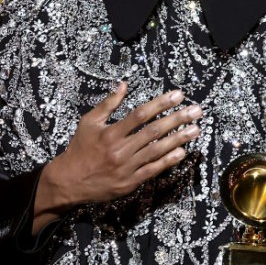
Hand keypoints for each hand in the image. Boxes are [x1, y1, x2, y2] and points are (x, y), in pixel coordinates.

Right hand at [32, 82, 201, 232]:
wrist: (69, 182)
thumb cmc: (80, 149)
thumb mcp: (89, 122)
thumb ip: (107, 104)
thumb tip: (123, 85)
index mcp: (110, 133)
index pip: (140, 115)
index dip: (161, 104)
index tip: (178, 95)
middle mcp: (120, 149)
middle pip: (154, 132)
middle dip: (177, 119)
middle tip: (196, 111)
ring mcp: (127, 167)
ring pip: (157, 150)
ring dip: (179, 139)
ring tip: (196, 129)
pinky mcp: (130, 182)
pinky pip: (153, 170)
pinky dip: (168, 161)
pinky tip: (182, 152)